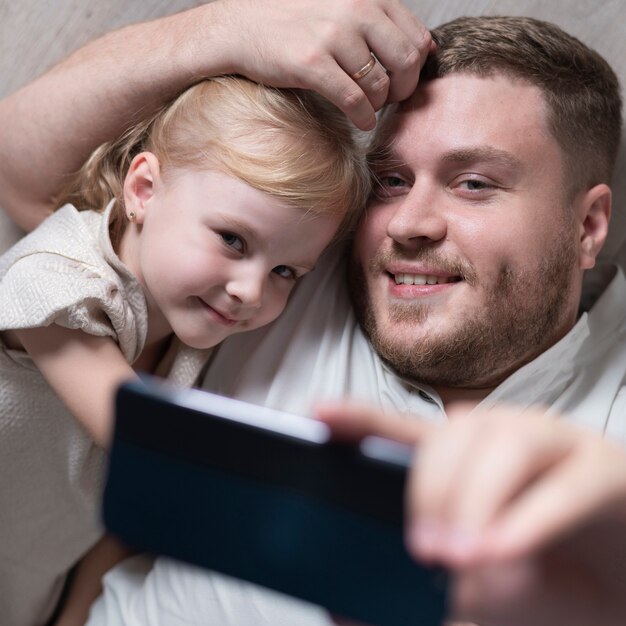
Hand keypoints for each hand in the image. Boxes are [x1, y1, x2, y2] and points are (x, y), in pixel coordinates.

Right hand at [210, 0, 432, 129]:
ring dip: (378, 105)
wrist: (241, 27)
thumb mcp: (343, 8)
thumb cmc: (295, 21)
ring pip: (379, 84)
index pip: (416, 37)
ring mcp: (333, 36)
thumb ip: (381, 22)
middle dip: (403, 89)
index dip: (415, 68)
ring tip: (367, 108)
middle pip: (406, 61)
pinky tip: (359, 121)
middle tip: (389, 100)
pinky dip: (362, 117)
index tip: (401, 82)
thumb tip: (428, 47)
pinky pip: (353, 99)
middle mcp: (355, 9)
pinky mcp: (312, 63)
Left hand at [317, 402, 625, 625]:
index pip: (403, 429)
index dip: (360, 417)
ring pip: (502, 446)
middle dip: (428, 489)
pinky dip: (528, 520)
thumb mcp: (475, 588)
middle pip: (451, 437)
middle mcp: (505, 436)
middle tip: (422, 550)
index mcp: (467, 456)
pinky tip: (501, 550)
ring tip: (459, 556)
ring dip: (473, 500)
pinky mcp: (604, 470)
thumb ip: (419, 594)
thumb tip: (346, 611)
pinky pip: (563, 486)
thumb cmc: (551, 576)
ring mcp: (555, 444)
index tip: (317, 415)